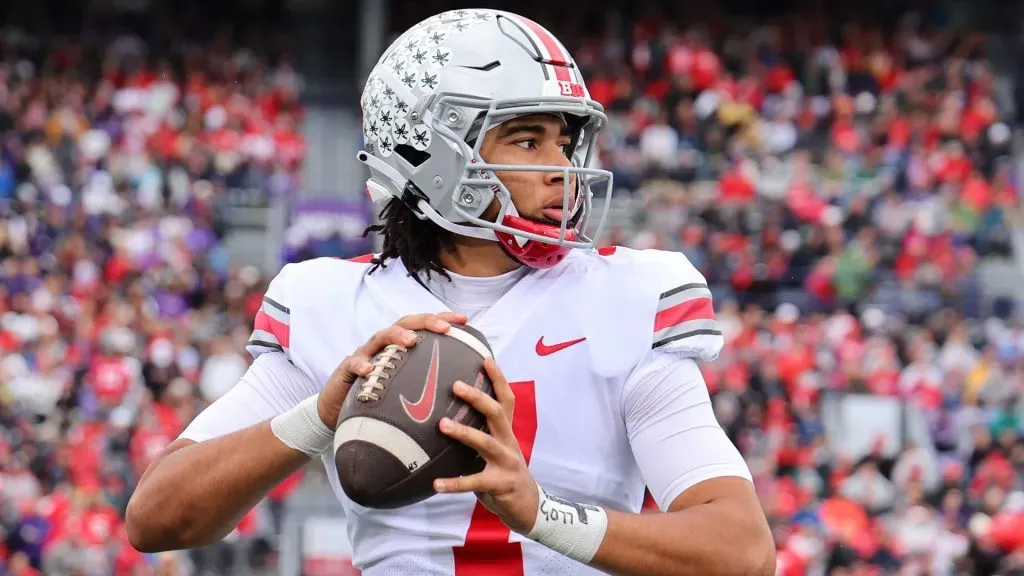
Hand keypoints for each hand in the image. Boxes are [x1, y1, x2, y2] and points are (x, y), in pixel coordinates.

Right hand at [317, 312, 467, 428]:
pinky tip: (370, 370)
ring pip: (381, 337)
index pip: (422, 327)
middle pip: (405, 324)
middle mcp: (383, 345)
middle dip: (426, 321)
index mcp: (399, 347)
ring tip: (411, 340)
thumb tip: (460, 390)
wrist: (338, 409)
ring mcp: (365, 354)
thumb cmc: (378, 396)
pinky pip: (353, 364)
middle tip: (444, 328)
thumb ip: (424, 384)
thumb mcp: (403, 388)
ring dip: (396, 336)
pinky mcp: (347, 370)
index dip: (442, 319)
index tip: (464, 320)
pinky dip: (361, 364)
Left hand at [433, 357, 539, 534]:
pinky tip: (436, 484)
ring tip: (443, 424)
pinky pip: (474, 481)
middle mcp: (508, 441)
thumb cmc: (503, 472)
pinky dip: (454, 483)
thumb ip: (480, 431)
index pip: (505, 398)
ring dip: (464, 432)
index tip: (485, 357)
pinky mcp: (499, 484)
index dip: (498, 378)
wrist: (528, 506)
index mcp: (506, 431)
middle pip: (496, 413)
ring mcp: (506, 462)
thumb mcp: (496, 447)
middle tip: (455, 385)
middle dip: (477, 398)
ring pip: (486, 442)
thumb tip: (445, 412)